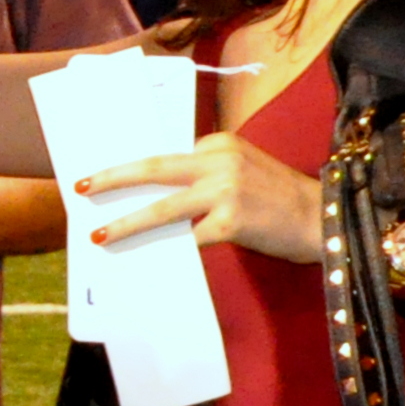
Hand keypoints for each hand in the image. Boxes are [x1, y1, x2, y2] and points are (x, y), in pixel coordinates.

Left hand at [76, 133, 321, 263]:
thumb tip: (157, 202)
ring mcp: (225, 189)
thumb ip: (205, 176)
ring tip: (101, 235)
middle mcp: (219, 159)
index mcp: (218, 143)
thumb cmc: (279, 200)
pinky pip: (188, 240)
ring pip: (164, 207)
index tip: (103, 178)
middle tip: (81, 188)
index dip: (132, 169)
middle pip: (154, 168)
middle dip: (112, 179)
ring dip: (128, 223)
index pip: (166, 155)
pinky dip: (168, 252)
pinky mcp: (232, 220)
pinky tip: (151, 263)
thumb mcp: (242, 170)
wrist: (323, 218)